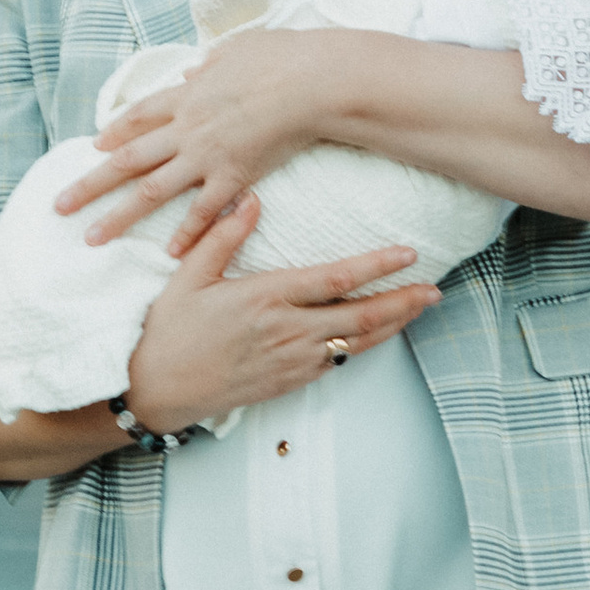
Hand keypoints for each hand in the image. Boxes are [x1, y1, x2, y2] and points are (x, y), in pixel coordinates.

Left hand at [57, 28, 350, 255]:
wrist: (311, 82)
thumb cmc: (282, 57)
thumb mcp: (238, 49)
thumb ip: (212, 62)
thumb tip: (194, 68)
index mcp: (187, 94)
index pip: (140, 116)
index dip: (115, 132)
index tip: (93, 146)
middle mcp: (186, 128)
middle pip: (127, 158)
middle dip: (90, 183)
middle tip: (59, 205)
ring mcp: (206, 154)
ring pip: (151, 191)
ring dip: (118, 216)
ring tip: (91, 237)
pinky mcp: (233, 175)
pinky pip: (203, 210)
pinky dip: (185, 232)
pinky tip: (167, 253)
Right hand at [124, 195, 439, 434]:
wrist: (154, 390)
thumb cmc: (167, 331)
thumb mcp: (189, 276)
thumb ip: (224, 237)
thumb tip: (251, 199)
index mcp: (265, 298)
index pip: (335, 280)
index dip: (376, 266)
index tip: (406, 254)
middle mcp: (286, 332)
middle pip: (361, 316)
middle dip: (403, 301)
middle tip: (434, 288)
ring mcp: (291, 361)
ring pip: (355, 343)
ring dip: (392, 325)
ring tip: (418, 308)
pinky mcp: (288, 382)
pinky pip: (336, 362)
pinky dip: (363, 346)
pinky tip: (377, 334)